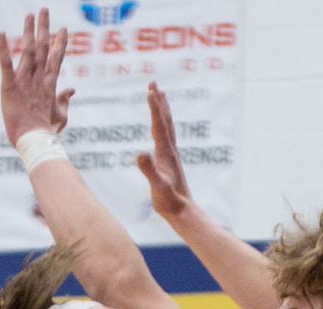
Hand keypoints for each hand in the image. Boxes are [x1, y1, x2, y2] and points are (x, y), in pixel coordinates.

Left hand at [0, 9, 74, 145]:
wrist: (36, 143)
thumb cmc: (47, 133)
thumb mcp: (61, 116)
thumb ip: (65, 100)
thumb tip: (72, 89)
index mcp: (50, 85)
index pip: (57, 59)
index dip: (60, 43)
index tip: (63, 29)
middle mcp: (39, 79)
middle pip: (44, 49)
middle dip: (44, 28)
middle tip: (44, 10)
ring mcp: (25, 82)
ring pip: (29, 51)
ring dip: (29, 31)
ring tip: (29, 15)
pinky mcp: (10, 86)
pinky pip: (6, 64)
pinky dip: (3, 49)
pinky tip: (1, 34)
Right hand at [137, 83, 193, 219]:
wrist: (183, 212)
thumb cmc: (169, 201)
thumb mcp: (157, 186)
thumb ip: (148, 170)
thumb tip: (139, 153)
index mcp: (166, 153)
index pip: (159, 125)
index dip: (154, 107)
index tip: (150, 89)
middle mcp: (171, 151)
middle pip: (165, 120)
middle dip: (159, 101)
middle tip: (154, 82)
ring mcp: (172, 156)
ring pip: (168, 127)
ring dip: (162, 110)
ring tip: (159, 96)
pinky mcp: (171, 162)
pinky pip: (167, 137)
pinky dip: (163, 125)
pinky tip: (161, 126)